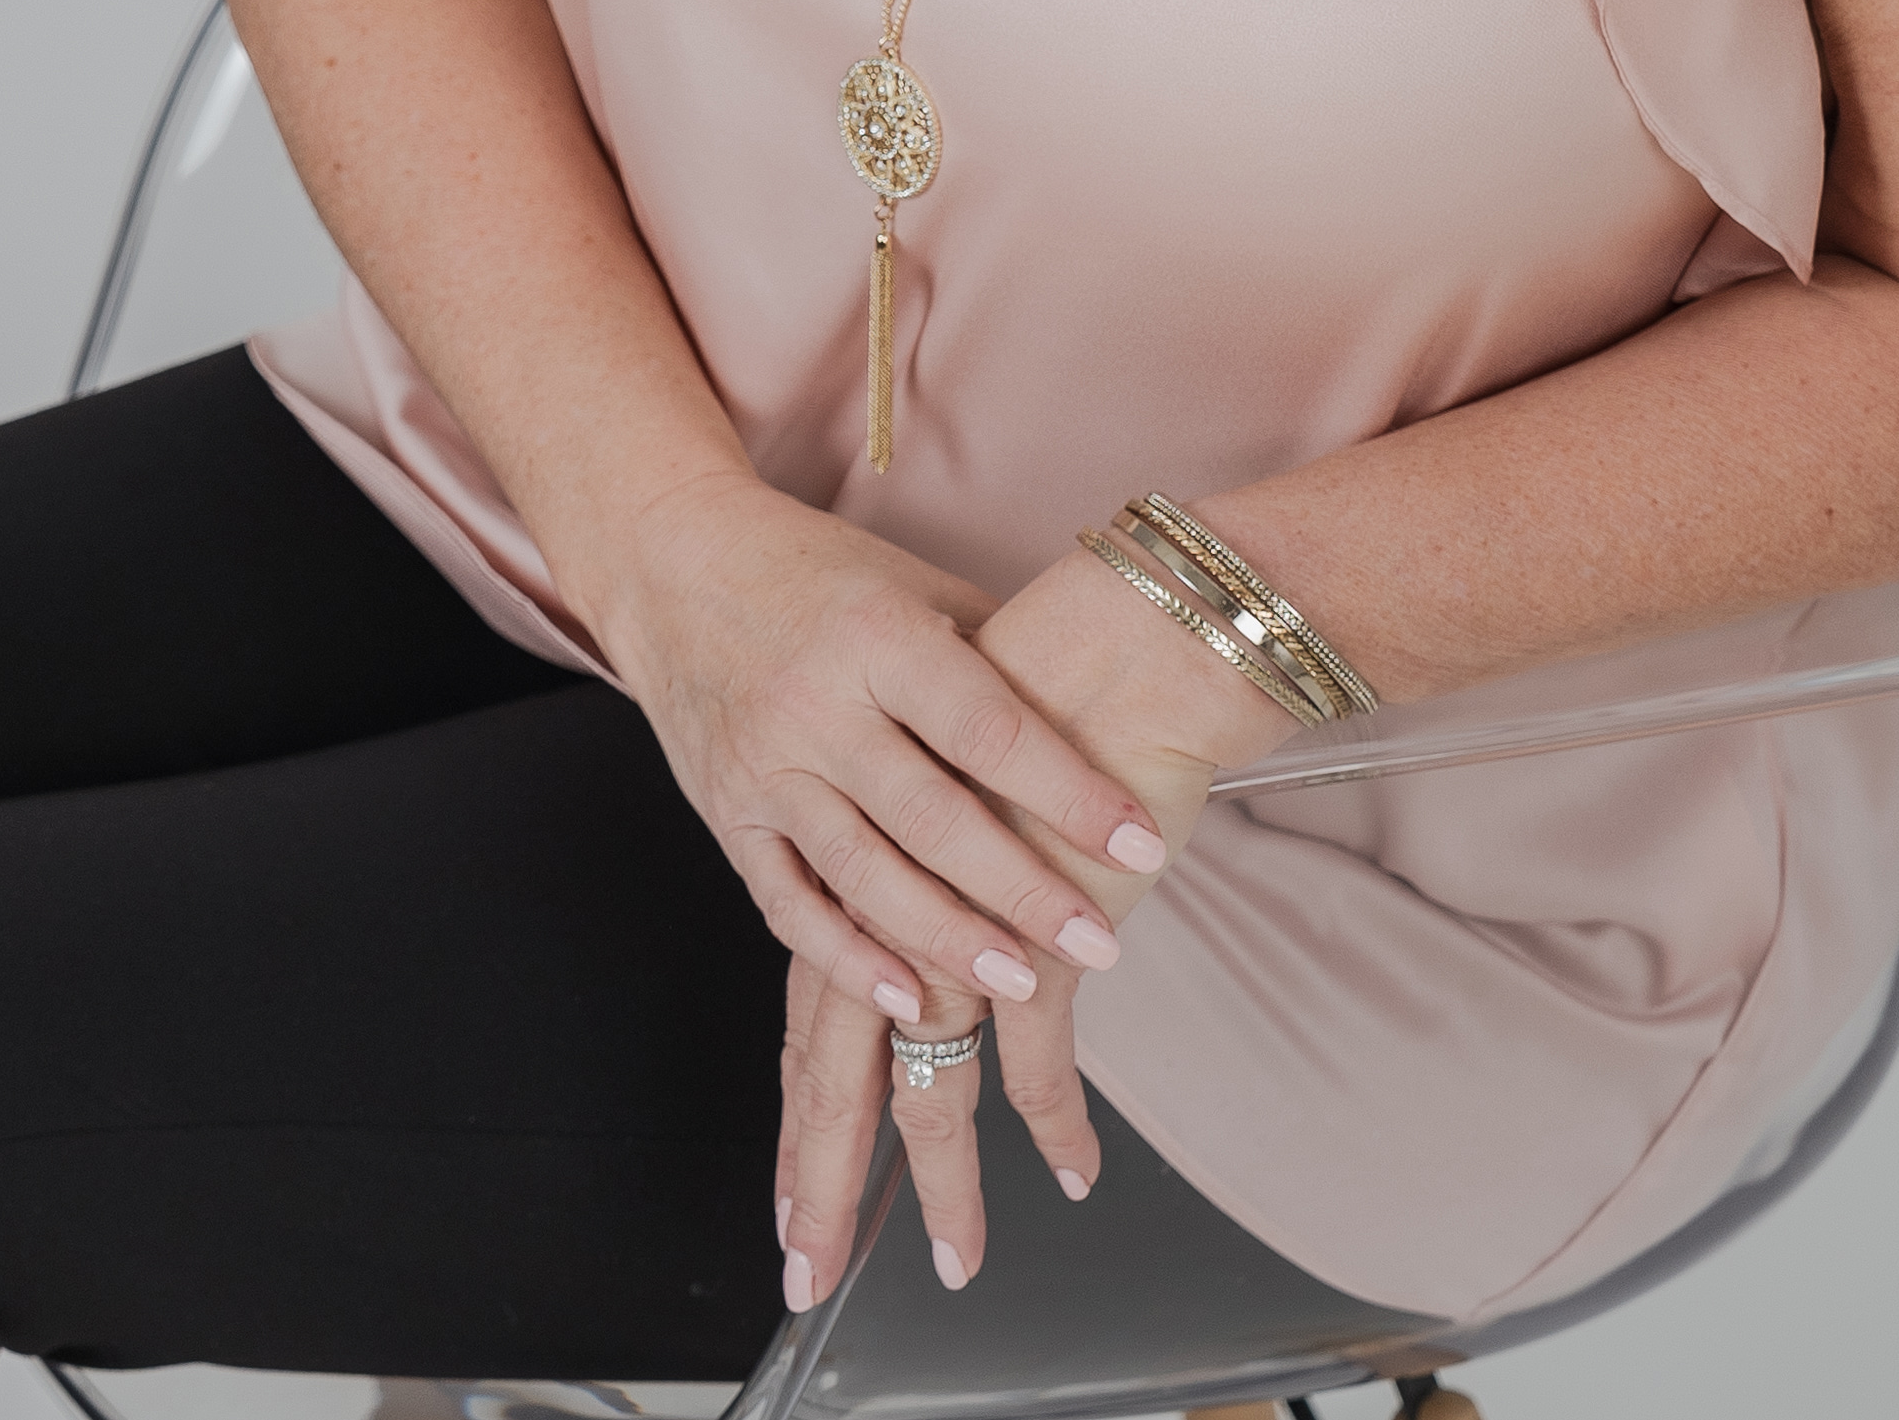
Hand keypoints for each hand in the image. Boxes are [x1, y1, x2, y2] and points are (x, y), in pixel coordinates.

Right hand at [588, 471, 1169, 1031]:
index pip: (989, 728)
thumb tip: (1104, 723)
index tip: (1141, 842)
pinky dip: (845, 957)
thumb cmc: (821, 573)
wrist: (672, 561)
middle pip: (932, 817)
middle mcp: (816, 703)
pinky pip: (787, 901)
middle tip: (1099, 942)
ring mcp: (765, 765)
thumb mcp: (915, 587)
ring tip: (1022, 983)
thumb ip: (996, 656)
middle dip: (1021, 889)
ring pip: (863, 871)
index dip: (1069, 792)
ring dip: (945, 938)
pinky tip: (905, 998)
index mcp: (879, 635)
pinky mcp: (729, 814)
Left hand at [768, 532, 1301, 1304]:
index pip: (812, 1017)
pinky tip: (1069, 1175)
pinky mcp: (1035, 932)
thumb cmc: (1032, 674)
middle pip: (841, 1072)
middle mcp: (886, 905)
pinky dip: (1055, 1125)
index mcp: (854, 866)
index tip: (788, 1197)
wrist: (1110, 630)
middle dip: (826, 1181)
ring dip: (950, 1186)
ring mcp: (956, 925)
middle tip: (809, 1267)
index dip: (800, 1115)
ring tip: (961, 1261)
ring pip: (931, 1089)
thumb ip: (939, 844)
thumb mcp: (953, 772)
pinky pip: (1038, 1059)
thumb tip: (944, 901)